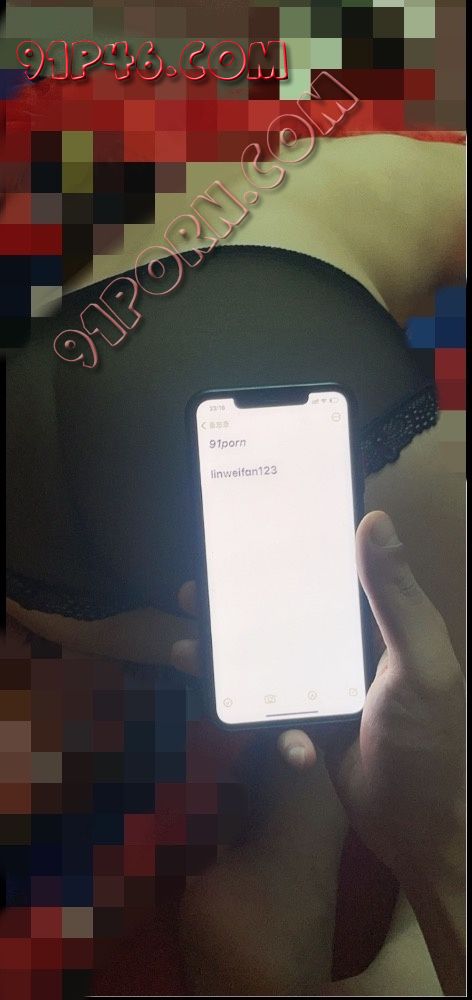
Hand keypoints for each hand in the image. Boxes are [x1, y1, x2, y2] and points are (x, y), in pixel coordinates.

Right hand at [170, 511, 464, 879]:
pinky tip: (278, 740)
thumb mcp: (419, 663)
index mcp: (381, 625)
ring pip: (268, 662)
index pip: (333, 575)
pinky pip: (273, 713)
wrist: (422, 830)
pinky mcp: (313, 727)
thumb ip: (395, 598)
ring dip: (228, 659)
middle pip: (286, 616)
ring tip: (188, 651)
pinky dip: (264, 723)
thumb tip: (374, 519)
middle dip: (240, 607)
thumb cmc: (429, 742)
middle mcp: (352, 650)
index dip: (291, 555)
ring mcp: (329, 690)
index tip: (246, 537)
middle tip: (195, 595)